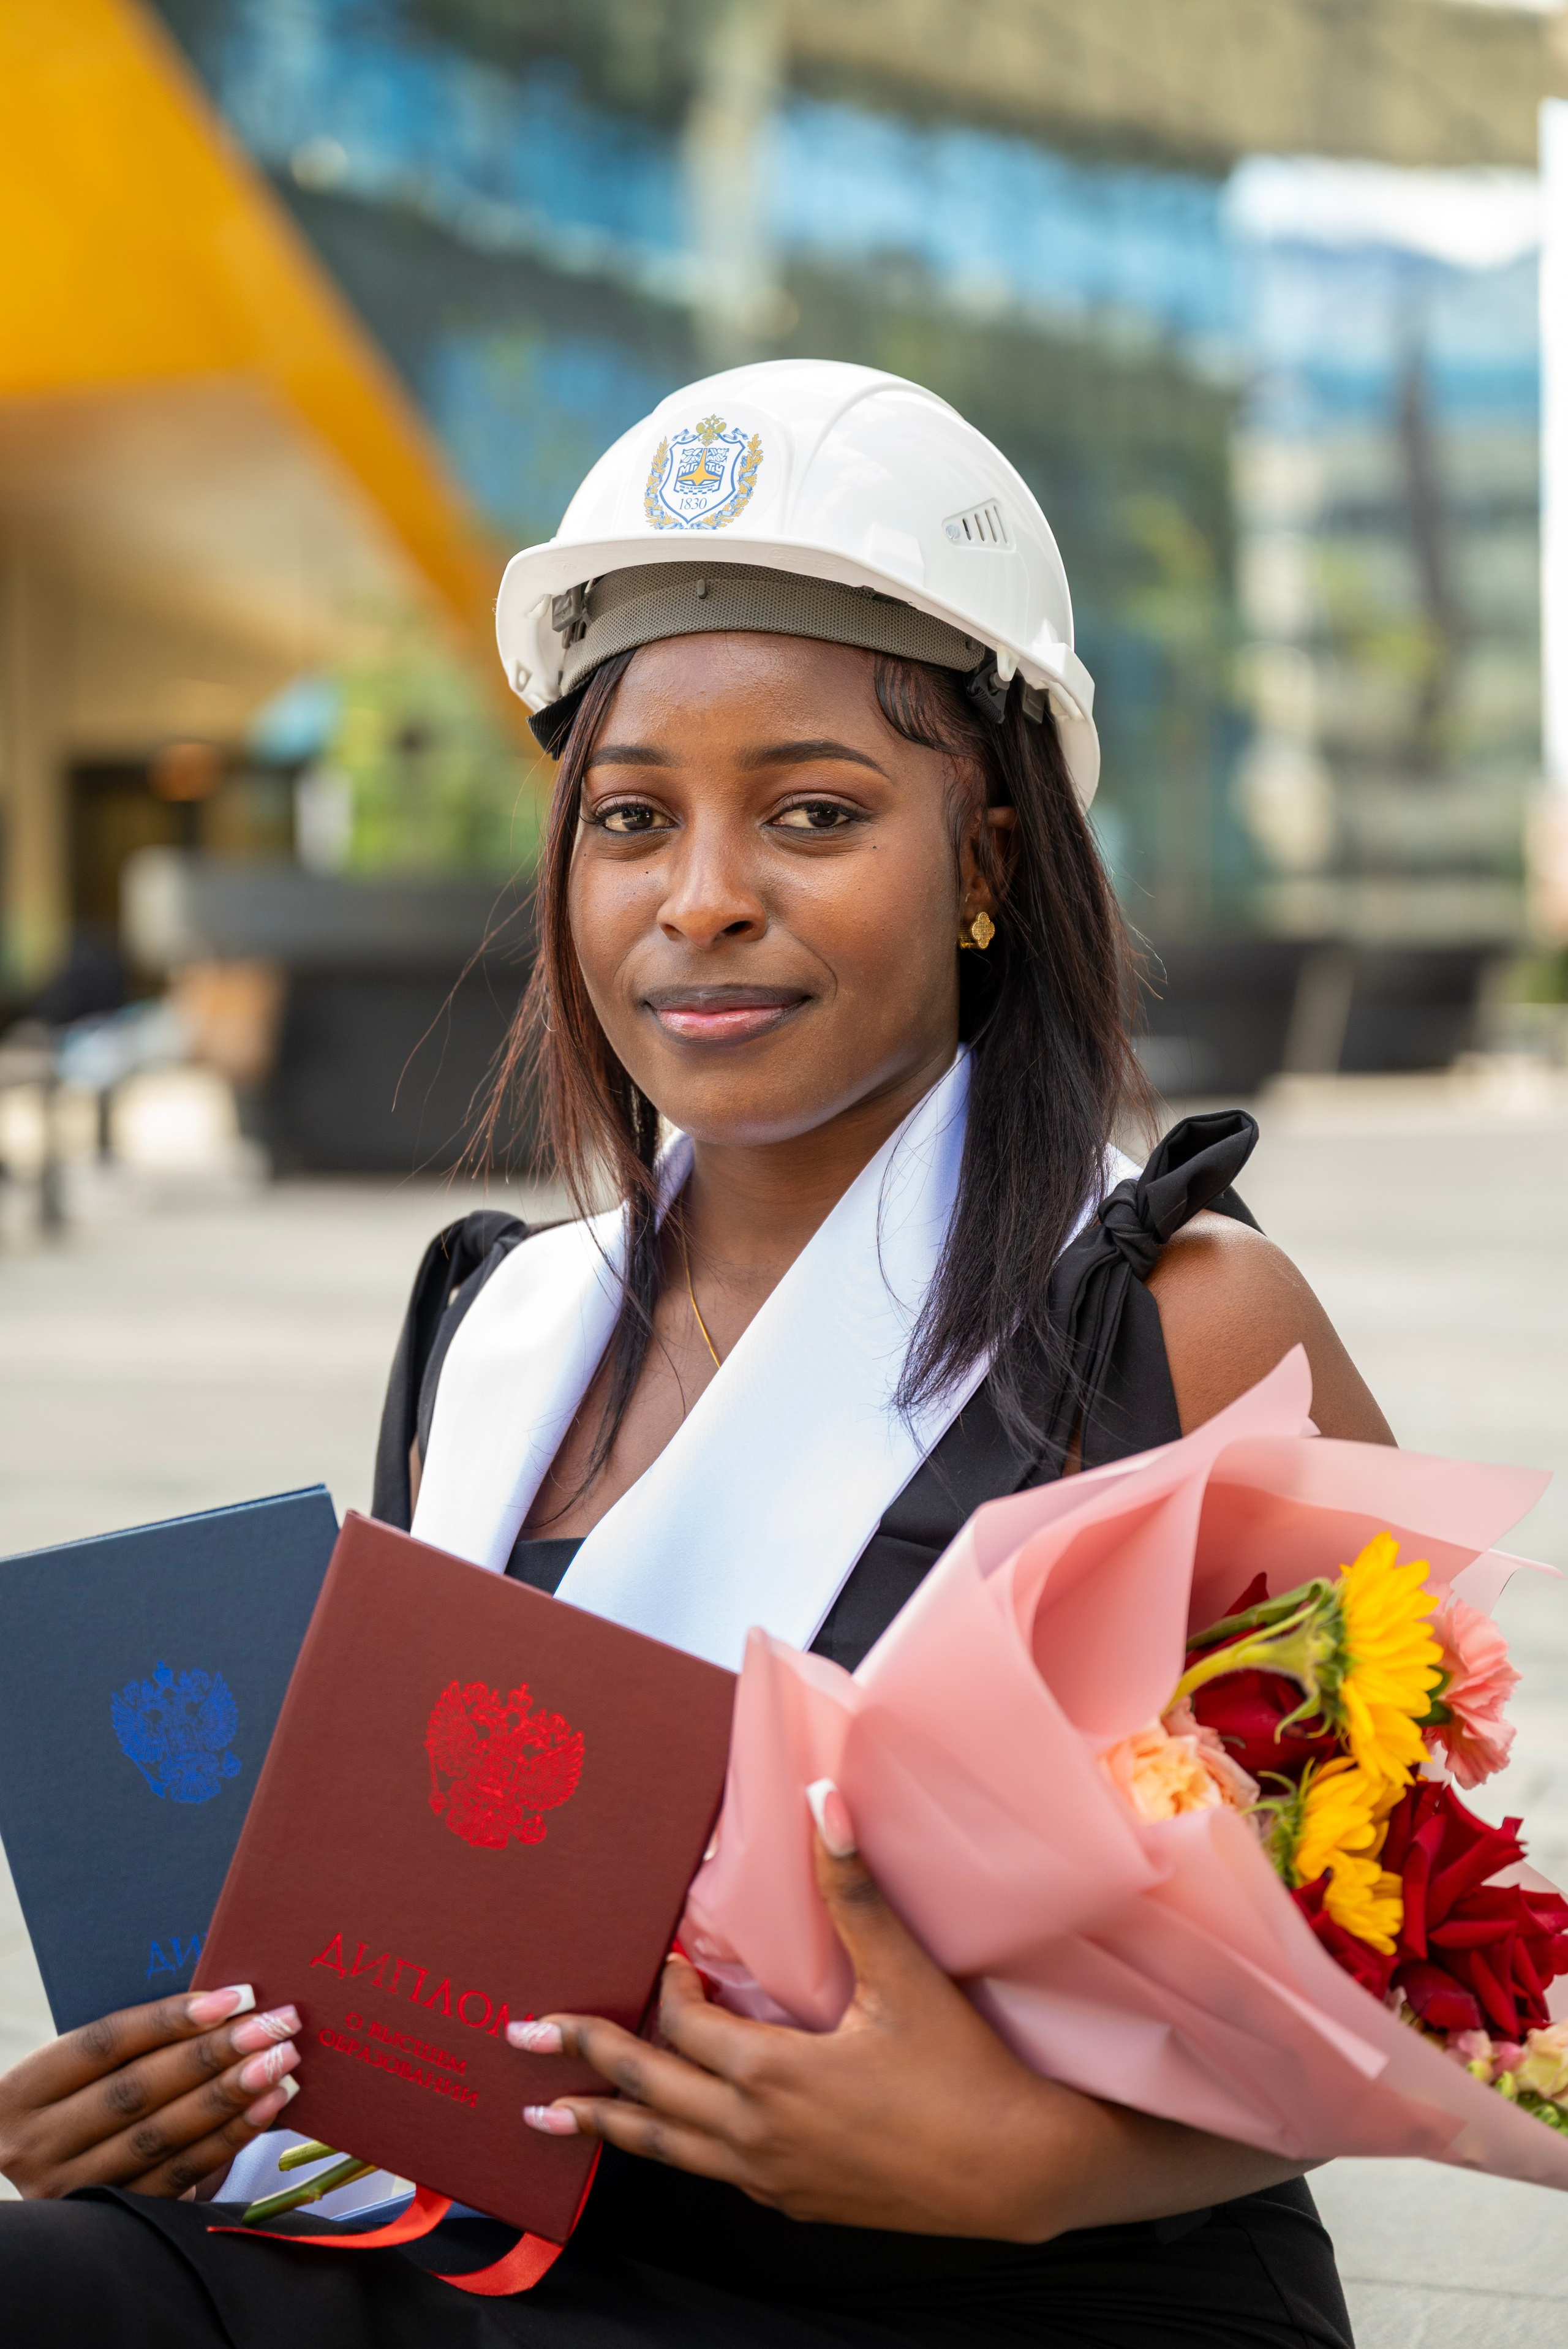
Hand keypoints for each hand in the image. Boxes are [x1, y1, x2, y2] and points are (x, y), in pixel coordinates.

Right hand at [0, 1985, 301, 2200]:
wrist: (62, 2164)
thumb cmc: (85, 2093)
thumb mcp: (84, 2069)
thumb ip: (136, 2041)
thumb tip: (224, 2002)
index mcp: (22, 2091)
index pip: (104, 2043)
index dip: (171, 2018)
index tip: (237, 1996)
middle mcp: (36, 2145)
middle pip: (137, 2091)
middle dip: (214, 2054)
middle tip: (278, 2025)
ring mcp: (72, 2189)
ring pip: (161, 2136)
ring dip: (230, 2096)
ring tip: (283, 2063)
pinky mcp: (112, 2221)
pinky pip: (180, 2174)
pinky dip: (229, 2138)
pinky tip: (268, 2107)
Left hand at [510, 1786, 1087, 2239]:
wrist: (1017, 2170)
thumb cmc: (962, 2073)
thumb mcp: (905, 1977)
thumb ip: (854, 1890)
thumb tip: (825, 1799)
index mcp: (771, 2074)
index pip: (685, 2027)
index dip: (666, 1989)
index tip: (664, 1958)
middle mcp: (756, 2134)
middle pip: (647, 2094)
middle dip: (578, 2066)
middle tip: (519, 2044)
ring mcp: (774, 2177)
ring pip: (668, 2149)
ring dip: (605, 2128)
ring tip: (547, 2122)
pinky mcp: (801, 2203)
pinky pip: (719, 2176)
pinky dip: (679, 2154)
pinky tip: (676, 2147)